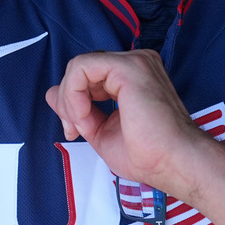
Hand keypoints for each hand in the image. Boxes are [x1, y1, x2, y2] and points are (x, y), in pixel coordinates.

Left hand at [45, 49, 204, 189]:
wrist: (173, 163)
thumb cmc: (148, 154)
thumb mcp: (100, 129)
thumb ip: (78, 108)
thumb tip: (52, 92)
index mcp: (133, 76)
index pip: (89, 75)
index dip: (72, 101)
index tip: (76, 131)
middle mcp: (136, 63)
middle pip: (82, 69)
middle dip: (68, 101)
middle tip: (75, 130)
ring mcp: (134, 61)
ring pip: (79, 66)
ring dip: (70, 99)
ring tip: (81, 125)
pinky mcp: (128, 66)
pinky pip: (81, 68)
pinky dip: (73, 93)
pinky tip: (84, 115)